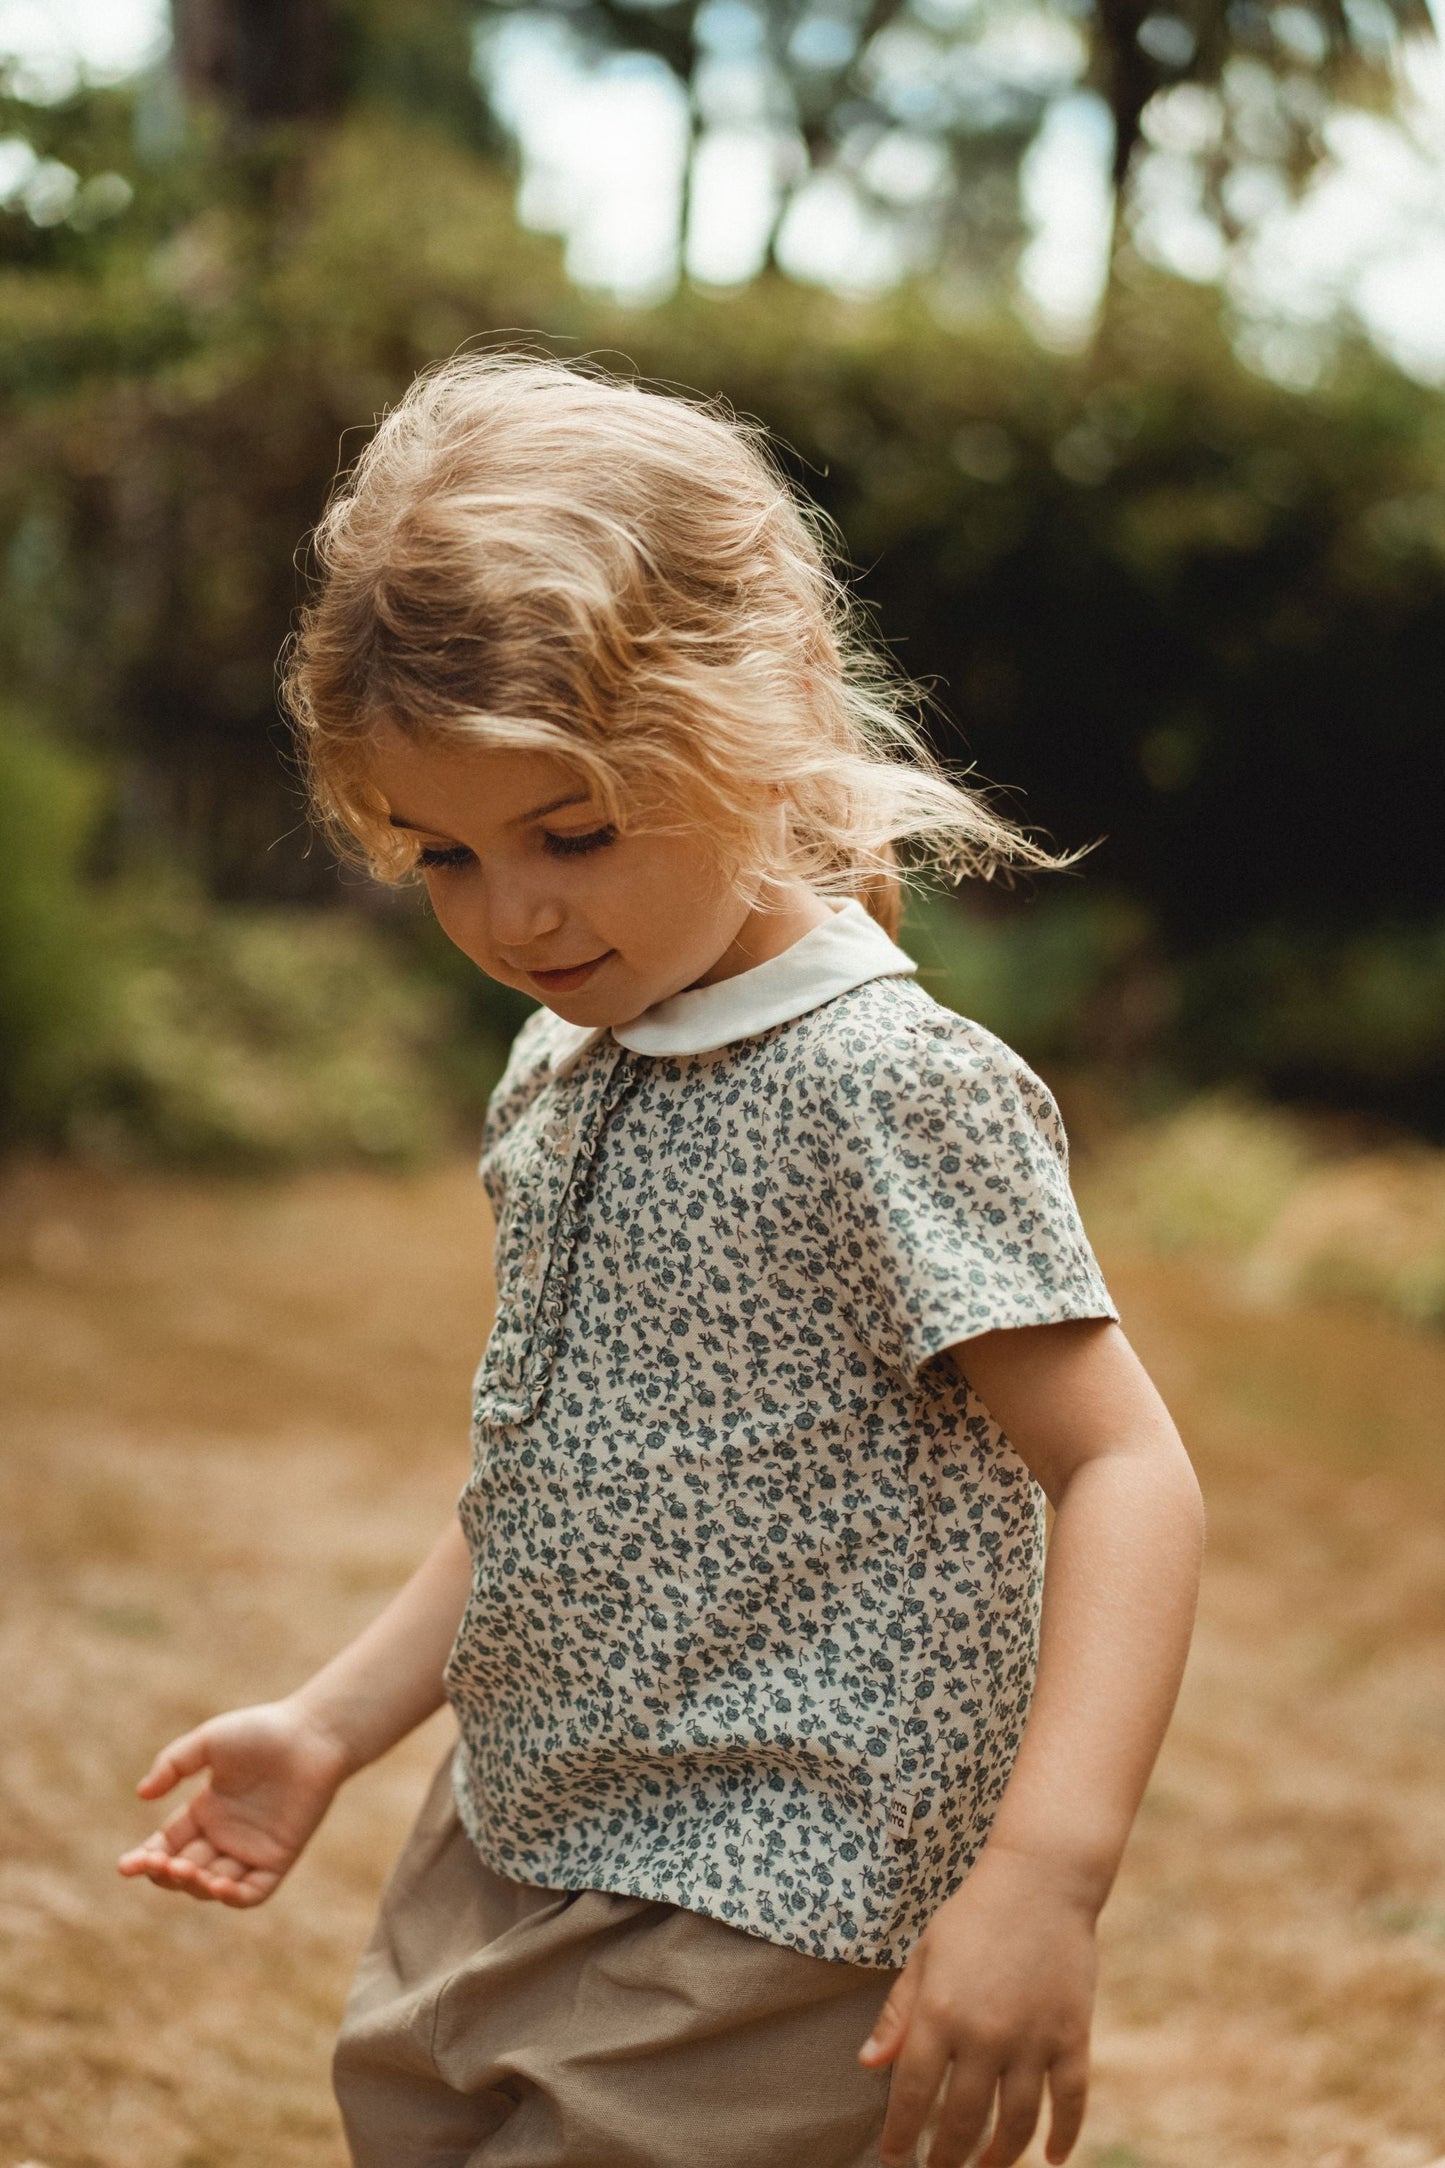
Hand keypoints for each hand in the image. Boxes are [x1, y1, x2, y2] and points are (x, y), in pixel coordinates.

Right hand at [116, 1699, 352, 1907]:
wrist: (314, 1734)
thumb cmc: (262, 1731)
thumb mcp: (209, 1742)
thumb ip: (173, 1764)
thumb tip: (142, 1794)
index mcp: (205, 1810)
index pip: (166, 1845)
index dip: (145, 1859)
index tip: (126, 1866)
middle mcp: (225, 1834)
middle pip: (184, 1870)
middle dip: (166, 1873)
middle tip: (161, 1864)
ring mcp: (251, 1849)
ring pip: (212, 1885)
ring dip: (194, 1886)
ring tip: (186, 1869)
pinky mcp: (278, 1858)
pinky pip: (253, 1892)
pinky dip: (234, 1897)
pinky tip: (218, 1886)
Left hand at [858, 1844, 1097, 2167]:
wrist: (1041, 1880)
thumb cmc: (974, 1916)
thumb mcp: (925, 1955)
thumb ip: (899, 2014)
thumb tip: (869, 2065)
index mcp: (940, 2013)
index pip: (912, 2093)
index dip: (900, 2134)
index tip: (893, 2160)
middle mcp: (985, 2035)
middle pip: (962, 2119)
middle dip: (945, 2157)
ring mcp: (1033, 2040)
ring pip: (1015, 2123)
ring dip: (998, 2158)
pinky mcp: (1072, 2037)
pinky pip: (1071, 2102)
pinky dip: (1064, 2135)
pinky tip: (1051, 2157)